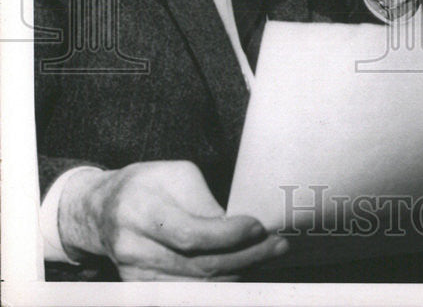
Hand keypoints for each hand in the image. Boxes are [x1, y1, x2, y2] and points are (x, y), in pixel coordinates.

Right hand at [57, 161, 287, 280]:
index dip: (229, 236)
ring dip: (240, 271)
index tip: (259, 227)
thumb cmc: (147, 184)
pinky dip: (220, 282)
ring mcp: (136, 274)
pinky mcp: (141, 288)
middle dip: (246, 256)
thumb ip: (205, 201)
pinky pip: (188, 291)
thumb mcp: (176, 175)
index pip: (191, 235)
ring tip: (268, 254)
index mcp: (141, 212)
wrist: (102, 209)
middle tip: (277, 244)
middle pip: (199, 265)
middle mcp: (134, 248)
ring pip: (198, 284)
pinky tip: (243, 267)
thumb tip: (239, 227)